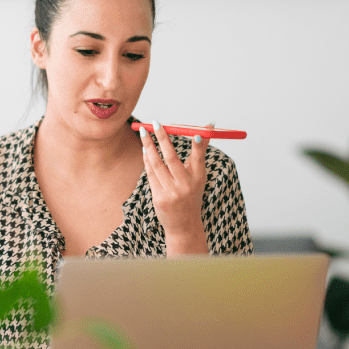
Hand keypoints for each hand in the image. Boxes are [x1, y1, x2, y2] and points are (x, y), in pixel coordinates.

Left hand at [139, 121, 209, 255]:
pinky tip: (145, 150)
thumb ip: (199, 152)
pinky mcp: (158, 198)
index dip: (198, 145)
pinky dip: (146, 160)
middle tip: (155, 123)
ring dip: (148, 146)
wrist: (183, 225)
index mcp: (198, 179)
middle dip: (162, 138)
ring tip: (143, 133)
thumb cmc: (191, 195)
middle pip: (171, 157)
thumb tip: (205, 128)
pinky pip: (150, 174)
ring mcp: (171, 193)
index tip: (194, 132)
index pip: (198, 158)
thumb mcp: (198, 176)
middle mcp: (185, 186)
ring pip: (157, 164)